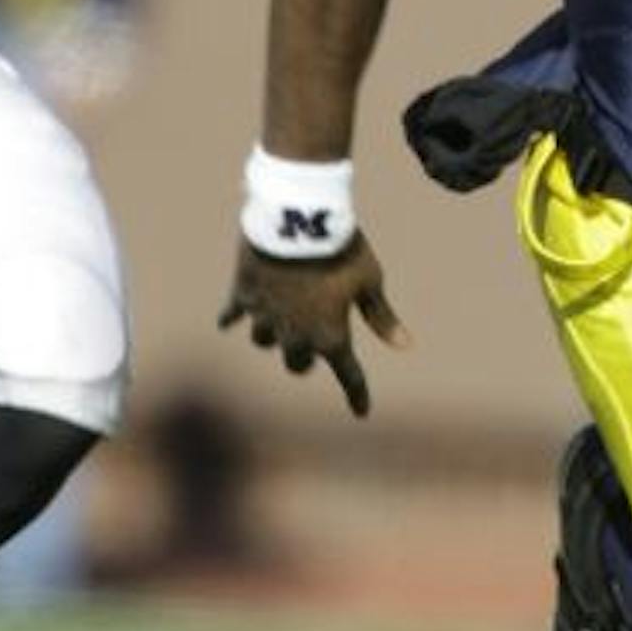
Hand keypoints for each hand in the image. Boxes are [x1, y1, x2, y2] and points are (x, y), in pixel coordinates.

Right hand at [219, 234, 407, 416]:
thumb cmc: (342, 249)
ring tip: (279, 320)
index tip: (362, 413)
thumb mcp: (369, 280)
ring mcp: (265, 316)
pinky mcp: (242, 294)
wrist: (298, 217)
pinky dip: (231, 318)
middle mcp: (295, 335)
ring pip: (264, 341)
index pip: (349, 376)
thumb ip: (382, 316)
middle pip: (296, 363)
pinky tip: (227, 322)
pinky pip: (232, 316)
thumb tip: (405, 346)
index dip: (357, 395)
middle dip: (304, 359)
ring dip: (273, 335)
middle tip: (311, 350)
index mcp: (331, 336)